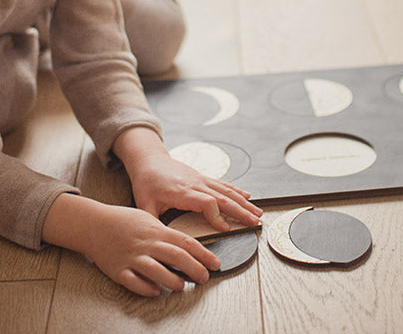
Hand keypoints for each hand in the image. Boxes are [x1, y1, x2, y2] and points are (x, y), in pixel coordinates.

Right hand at [43, 193, 220, 295]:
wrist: (95, 224)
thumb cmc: (124, 221)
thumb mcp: (148, 218)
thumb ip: (165, 231)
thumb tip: (185, 244)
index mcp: (156, 231)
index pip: (185, 242)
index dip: (203, 253)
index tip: (216, 263)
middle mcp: (147, 244)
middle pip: (175, 256)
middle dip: (194, 268)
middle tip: (205, 277)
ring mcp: (133, 257)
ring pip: (156, 270)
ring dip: (172, 280)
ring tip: (182, 286)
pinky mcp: (119, 270)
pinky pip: (134, 281)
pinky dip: (145, 288)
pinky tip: (155, 292)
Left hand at [112, 127, 262, 231]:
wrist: (150, 160)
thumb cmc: (147, 182)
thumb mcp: (144, 204)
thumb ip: (152, 223)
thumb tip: (158, 243)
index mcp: (183, 191)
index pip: (206, 202)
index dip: (217, 216)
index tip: (226, 229)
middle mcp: (196, 184)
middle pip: (222, 197)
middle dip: (240, 211)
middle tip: (255, 222)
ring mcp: (202, 179)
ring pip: (227, 191)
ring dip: (244, 203)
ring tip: (258, 213)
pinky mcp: (203, 178)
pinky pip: (223, 185)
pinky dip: (237, 191)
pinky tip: (247, 197)